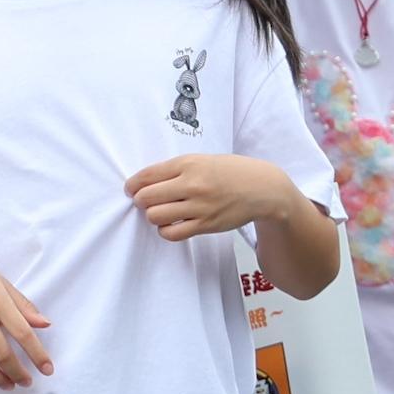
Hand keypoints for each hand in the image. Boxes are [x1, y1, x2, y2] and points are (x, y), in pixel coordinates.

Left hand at [124, 152, 300, 245]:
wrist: (261, 187)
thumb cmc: (229, 172)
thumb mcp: (201, 160)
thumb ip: (174, 169)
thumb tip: (143, 183)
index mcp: (188, 163)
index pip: (146, 176)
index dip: (132, 185)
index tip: (131, 189)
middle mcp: (193, 184)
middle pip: (146, 198)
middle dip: (140, 201)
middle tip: (145, 202)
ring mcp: (200, 206)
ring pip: (156, 216)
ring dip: (153, 216)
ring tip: (161, 212)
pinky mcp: (206, 224)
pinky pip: (172, 233)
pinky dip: (165, 230)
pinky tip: (171, 224)